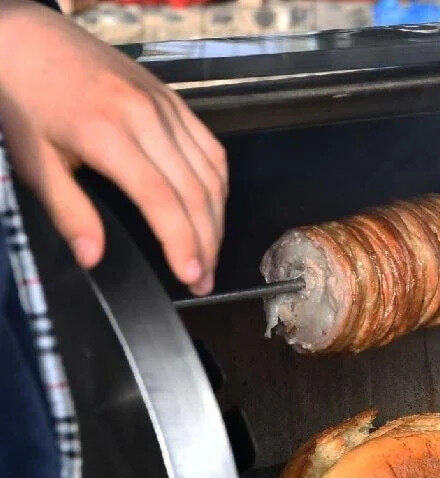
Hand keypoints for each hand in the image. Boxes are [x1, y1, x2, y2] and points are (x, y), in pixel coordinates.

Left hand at [0, 0, 225, 294]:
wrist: (28, 38)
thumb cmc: (23, 97)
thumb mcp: (32, 159)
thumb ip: (67, 210)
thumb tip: (93, 257)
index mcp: (107, 133)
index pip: (162, 199)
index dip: (181, 242)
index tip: (189, 275)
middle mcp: (146, 117)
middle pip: (195, 192)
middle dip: (206, 242)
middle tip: (203, 279)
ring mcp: (165, 106)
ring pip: (212, 174)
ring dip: (217, 219)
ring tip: (210, 253)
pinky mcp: (174, 100)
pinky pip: (212, 149)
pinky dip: (219, 185)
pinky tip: (213, 210)